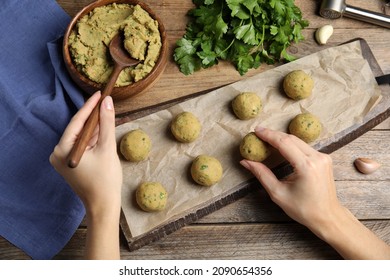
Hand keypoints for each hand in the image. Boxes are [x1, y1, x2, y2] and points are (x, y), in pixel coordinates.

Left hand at [50, 91, 121, 258]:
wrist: (103, 205)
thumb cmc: (105, 179)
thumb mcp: (107, 147)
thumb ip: (106, 123)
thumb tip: (107, 102)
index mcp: (63, 149)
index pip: (77, 121)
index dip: (90, 106)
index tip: (100, 93)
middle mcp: (58, 153)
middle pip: (78, 129)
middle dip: (93, 117)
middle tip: (105, 102)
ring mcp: (62, 160)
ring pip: (80, 137)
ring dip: (93, 128)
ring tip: (107, 114)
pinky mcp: (70, 164)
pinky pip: (81, 146)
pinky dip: (92, 139)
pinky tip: (102, 131)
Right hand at [240, 126, 340, 231]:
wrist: (327, 216)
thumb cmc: (303, 209)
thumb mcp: (278, 193)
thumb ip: (262, 174)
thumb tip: (246, 161)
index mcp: (306, 166)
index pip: (284, 143)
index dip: (268, 135)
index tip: (256, 131)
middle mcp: (317, 158)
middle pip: (291, 138)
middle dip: (273, 134)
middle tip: (258, 133)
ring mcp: (323, 157)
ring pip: (298, 141)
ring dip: (282, 138)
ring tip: (266, 139)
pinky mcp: (324, 159)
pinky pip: (304, 147)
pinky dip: (291, 144)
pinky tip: (281, 146)